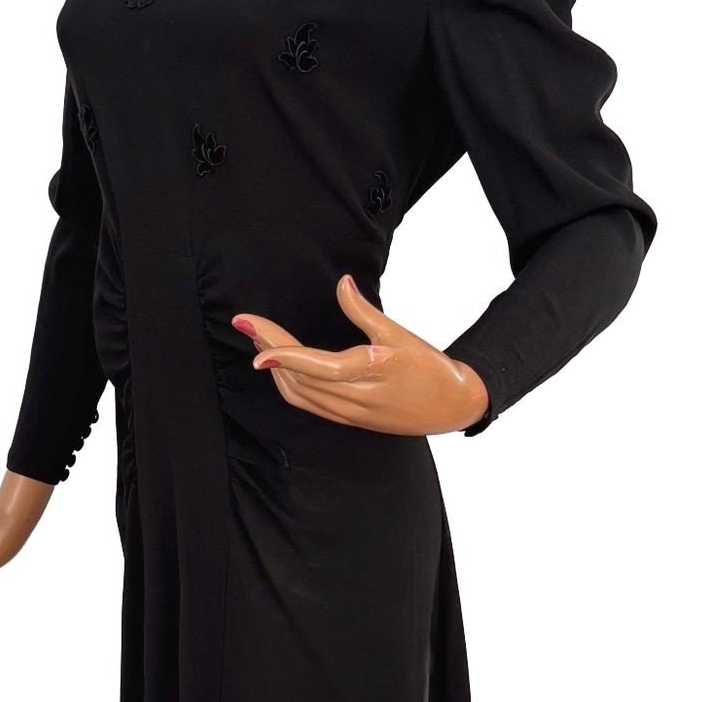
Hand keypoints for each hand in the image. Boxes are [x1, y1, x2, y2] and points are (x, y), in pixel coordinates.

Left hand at [232, 275, 488, 435]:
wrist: (453, 406)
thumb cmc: (429, 367)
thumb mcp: (400, 334)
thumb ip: (365, 311)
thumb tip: (342, 282)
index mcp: (370, 373)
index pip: (317, 367)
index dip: (284, 355)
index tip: (256, 343)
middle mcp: (355, 398)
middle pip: (299, 377)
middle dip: (269, 348)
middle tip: (247, 323)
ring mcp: (349, 412)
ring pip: (299, 393)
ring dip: (275, 366)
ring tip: (259, 337)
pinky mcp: (348, 419)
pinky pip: (308, 404)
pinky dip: (288, 383)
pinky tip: (280, 365)